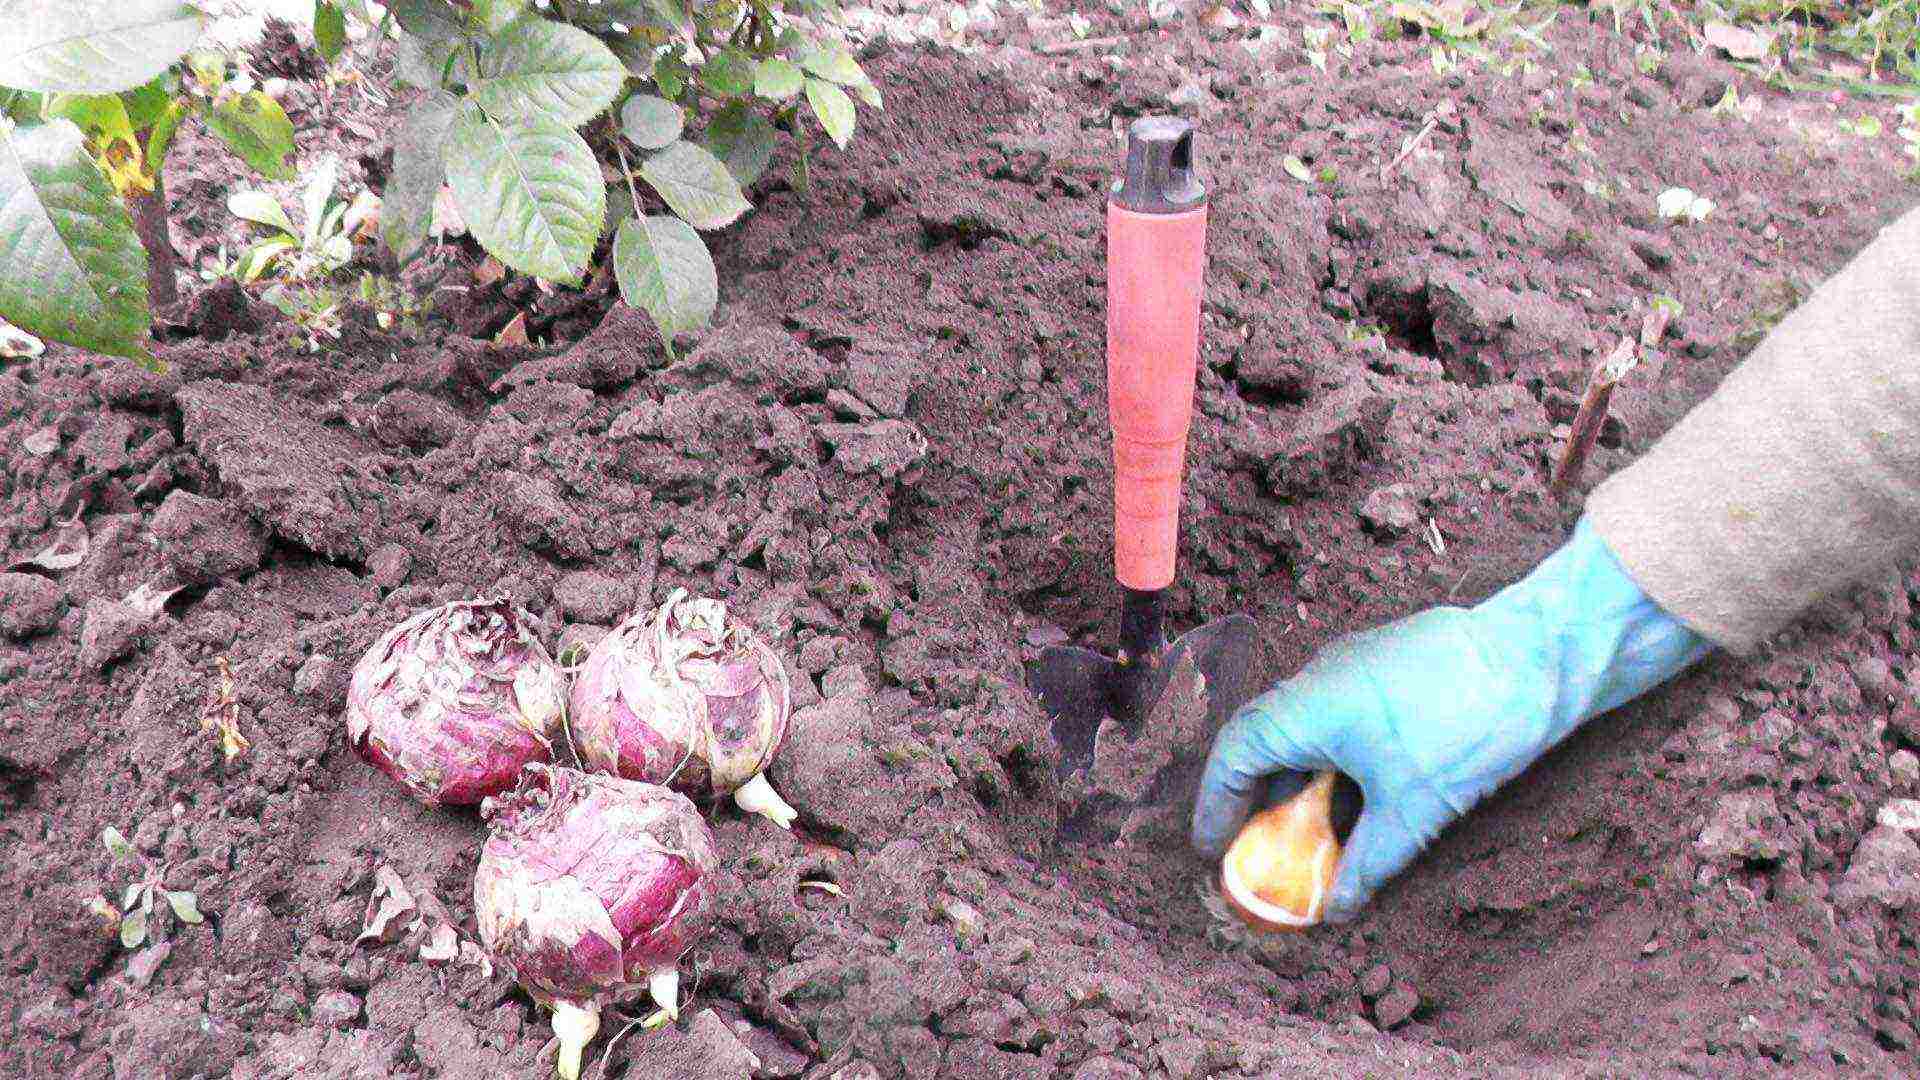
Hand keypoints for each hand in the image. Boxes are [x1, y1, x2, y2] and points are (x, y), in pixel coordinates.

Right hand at [1191, 519, 1709, 921]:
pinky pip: (1329, 713)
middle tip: (1252, 847)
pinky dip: (1325, 756)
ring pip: (1296, 726)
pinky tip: (1351, 792)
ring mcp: (1347, 666)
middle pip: (1257, 739)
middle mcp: (1314, 679)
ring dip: (1293, 778)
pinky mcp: (1378, 665)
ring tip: (1303, 830)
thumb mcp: (1414, 810)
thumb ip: (1366, 862)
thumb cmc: (1469, 722)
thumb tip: (1337, 906)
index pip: (1233, 758)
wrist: (1539, 653)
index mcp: (1305, 709)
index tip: (1213, 850)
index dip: (1216, 807)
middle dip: (1249, 796)